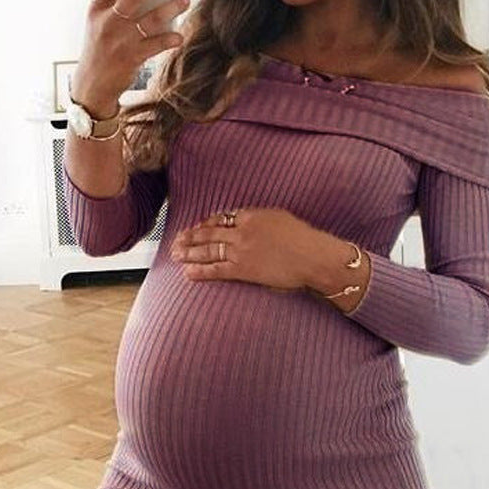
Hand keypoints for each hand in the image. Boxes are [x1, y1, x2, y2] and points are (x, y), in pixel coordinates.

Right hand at [72, 0, 189, 112]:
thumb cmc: (100, 51)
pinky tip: (179, 35)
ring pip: (150, 19)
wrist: (92, 85)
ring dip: (171, 8)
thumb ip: (115, 7)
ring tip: (184, 0)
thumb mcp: (99, 25)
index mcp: (97, 9)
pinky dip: (170, 39)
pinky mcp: (132, 58)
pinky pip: (156, 44)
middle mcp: (108, 22)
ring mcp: (120, 41)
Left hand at [169, 206, 325, 292]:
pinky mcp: (243, 269)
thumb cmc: (304, 239)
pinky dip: (200, 271)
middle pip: (209, 233)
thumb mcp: (281, 218)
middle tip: (176, 240)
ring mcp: (241, 250)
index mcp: (251, 216)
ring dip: (189, 252)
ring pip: (208, 250)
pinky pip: (216, 269)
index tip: (197, 227)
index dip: (206, 224)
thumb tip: (250, 221)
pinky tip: (188, 272)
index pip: (221, 219)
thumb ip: (261, 219)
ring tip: (176, 255)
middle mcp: (242, 231)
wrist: (313, 257)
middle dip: (190, 237)